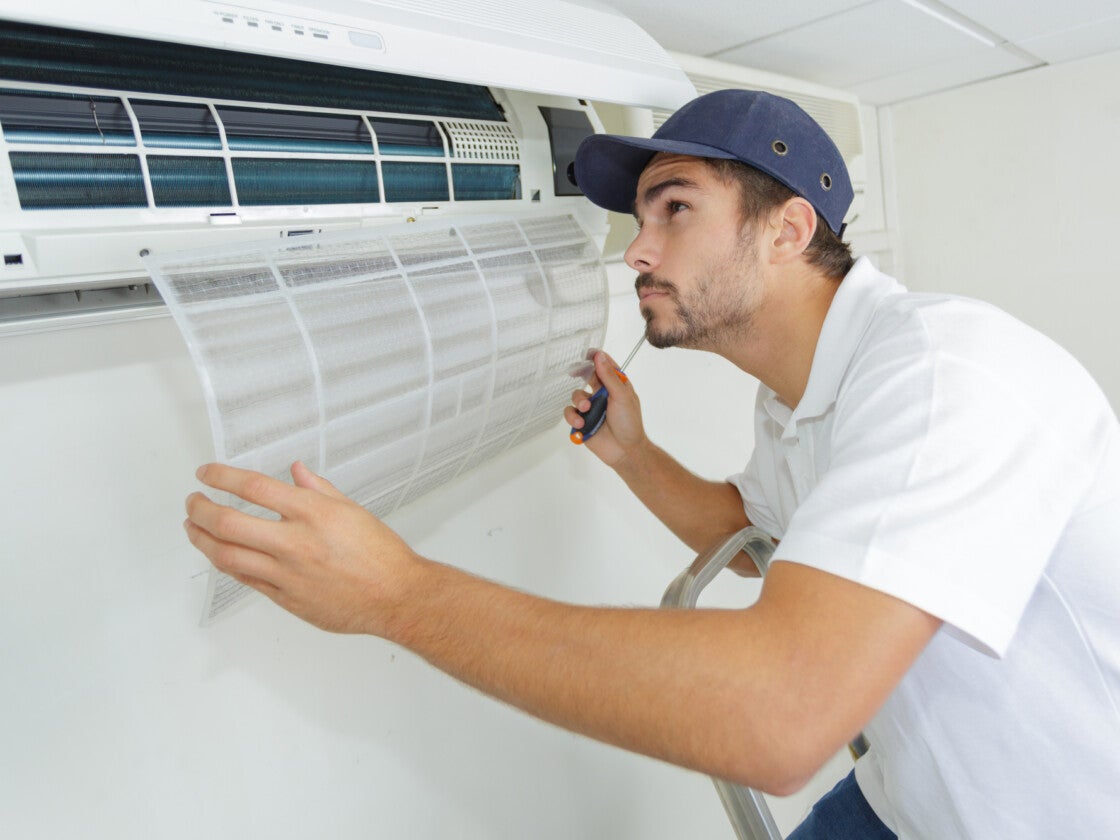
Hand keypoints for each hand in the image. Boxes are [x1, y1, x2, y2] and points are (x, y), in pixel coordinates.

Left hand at [184, 461, 420, 634]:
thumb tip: (296, 471)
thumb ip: (318, 488)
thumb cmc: (381, 554)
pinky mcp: (286, 599)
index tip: (206, 473)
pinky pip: (245, 580)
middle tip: (193, 501)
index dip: (221, 477)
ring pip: (228, 555)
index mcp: (313, 513)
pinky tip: (220, 554)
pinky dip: (227, 564)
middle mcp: (296, 542)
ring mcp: (288, 573)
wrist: (396, 596)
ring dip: (202, 539)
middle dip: (200, 508)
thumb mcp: (351, 510)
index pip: (253, 487)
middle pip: (228, 522)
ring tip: (193, 528)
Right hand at [564, 350, 647, 466]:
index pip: (605, 367)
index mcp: (616, 386)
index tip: (588, 353)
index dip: (597, 358)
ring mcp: (591, 408)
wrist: (625, 451)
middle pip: (587, 377)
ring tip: (586, 409)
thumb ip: (609, 377)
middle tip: (575, 372)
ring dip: (579, 400)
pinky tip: (581, 423)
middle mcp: (602, 395)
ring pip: (576, 395)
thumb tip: (599, 357)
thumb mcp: (622, 396)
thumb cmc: (629, 423)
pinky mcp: (582, 421)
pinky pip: (570, 413)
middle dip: (580, 375)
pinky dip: (573, 416)